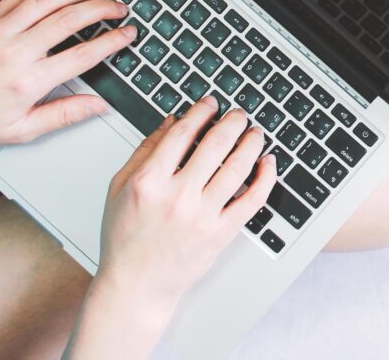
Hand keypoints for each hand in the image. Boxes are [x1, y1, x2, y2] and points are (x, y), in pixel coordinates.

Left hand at [0, 0, 134, 145]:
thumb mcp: (20, 130)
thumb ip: (63, 115)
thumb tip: (98, 106)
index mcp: (27, 82)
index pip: (82, 56)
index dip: (111, 42)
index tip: (128, 34)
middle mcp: (15, 52)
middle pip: (69, 20)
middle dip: (101, 9)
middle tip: (120, 8)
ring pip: (48, 1)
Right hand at [96, 100, 274, 310]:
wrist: (136, 285)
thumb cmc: (125, 238)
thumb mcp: (119, 188)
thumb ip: (145, 151)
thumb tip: (172, 120)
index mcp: (149, 182)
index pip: (182, 134)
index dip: (201, 112)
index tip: (211, 103)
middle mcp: (177, 197)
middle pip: (215, 145)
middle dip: (232, 121)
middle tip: (239, 113)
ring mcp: (202, 216)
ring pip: (237, 167)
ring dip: (251, 142)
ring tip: (255, 132)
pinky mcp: (221, 233)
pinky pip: (252, 199)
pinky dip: (265, 177)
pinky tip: (269, 162)